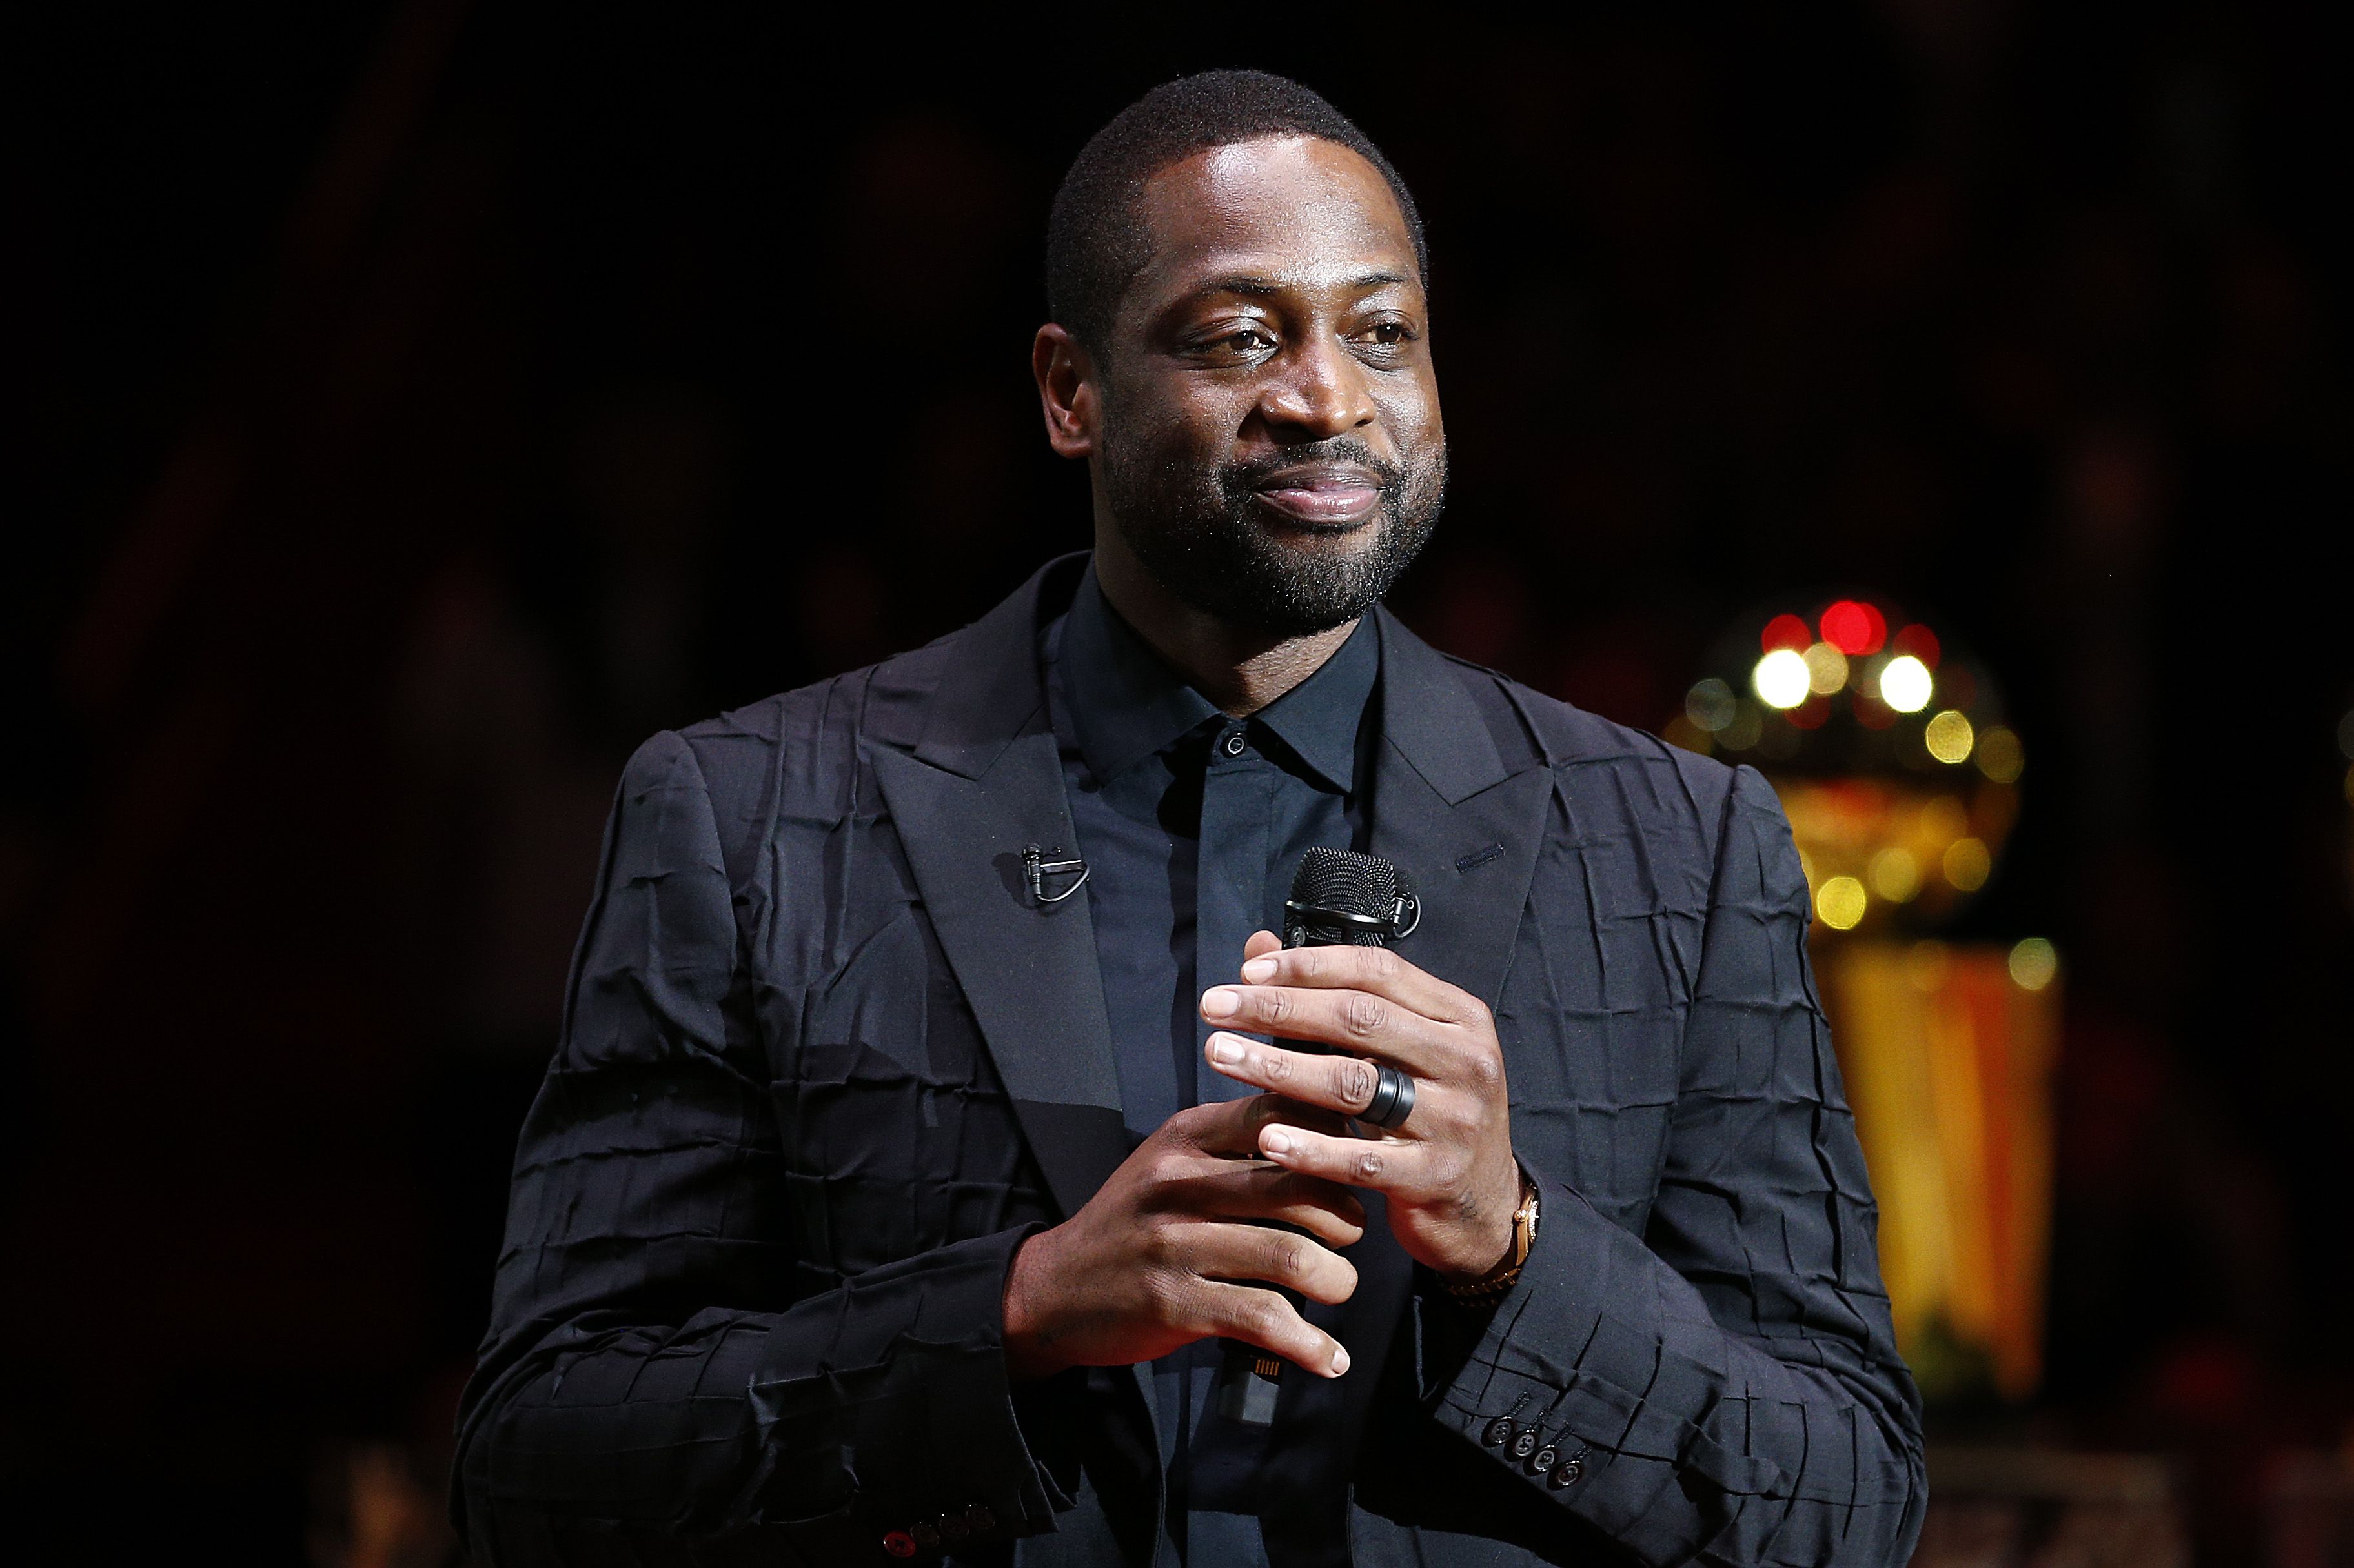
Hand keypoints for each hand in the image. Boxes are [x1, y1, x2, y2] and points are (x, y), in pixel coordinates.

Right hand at [1001, 1094, 1365, 1381]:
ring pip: (1291, 1255)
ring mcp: (1174, 1243)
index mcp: (1185, 1137)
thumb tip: (1329, 1144)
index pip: (1280, 1116)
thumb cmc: (1132, 1224)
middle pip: (1299, 1185)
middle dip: (1347, 1216)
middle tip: (1352, 1236)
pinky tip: (1330, 1357)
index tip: (1355, 1168)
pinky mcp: (1173, 1303)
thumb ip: (1234, 1147)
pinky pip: (1264, 1319)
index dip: (1333, 1141)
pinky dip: (1311, 1344)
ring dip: (1338, 1279)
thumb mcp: (1169, 1163)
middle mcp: (1179, 1181)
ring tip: (1340, 1287)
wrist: (1052, 1290)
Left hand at [1199, 931, 1521, 1281]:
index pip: (1377, 971)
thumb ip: (1335, 996)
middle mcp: (1466, 1060)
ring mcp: (1456, 1120)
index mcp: (1459, 1016)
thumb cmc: (1430, 1114)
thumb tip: (1258, 945)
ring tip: (1220, 1055)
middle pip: (1360, 1019)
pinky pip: (1362, 1158)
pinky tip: (1265, 1137)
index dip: (1308, 966)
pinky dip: (1310, 1147)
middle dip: (1279, 1008)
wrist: (1484, 1206)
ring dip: (1278, 1066)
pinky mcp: (1436, 1175)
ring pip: (1355, 1083)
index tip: (1246, 971)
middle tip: (1215, 1008)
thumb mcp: (1400, 1048)